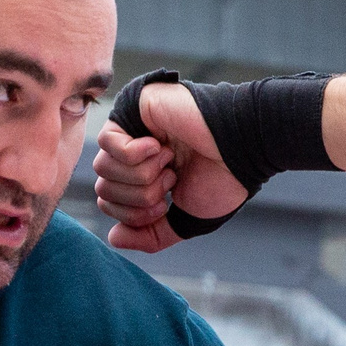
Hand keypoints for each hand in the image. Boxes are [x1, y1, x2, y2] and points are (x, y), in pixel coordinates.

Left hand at [91, 82, 248, 252]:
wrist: (242, 149)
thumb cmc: (223, 180)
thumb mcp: (185, 220)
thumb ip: (151, 235)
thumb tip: (114, 238)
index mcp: (145, 177)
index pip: (110, 203)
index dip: (134, 214)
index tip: (168, 201)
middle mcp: (134, 154)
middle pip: (104, 189)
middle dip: (140, 195)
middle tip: (172, 178)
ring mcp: (132, 129)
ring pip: (103, 168)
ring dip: (143, 174)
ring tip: (171, 161)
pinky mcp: (132, 108)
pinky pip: (108, 142)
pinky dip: (136, 153)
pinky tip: (161, 146)